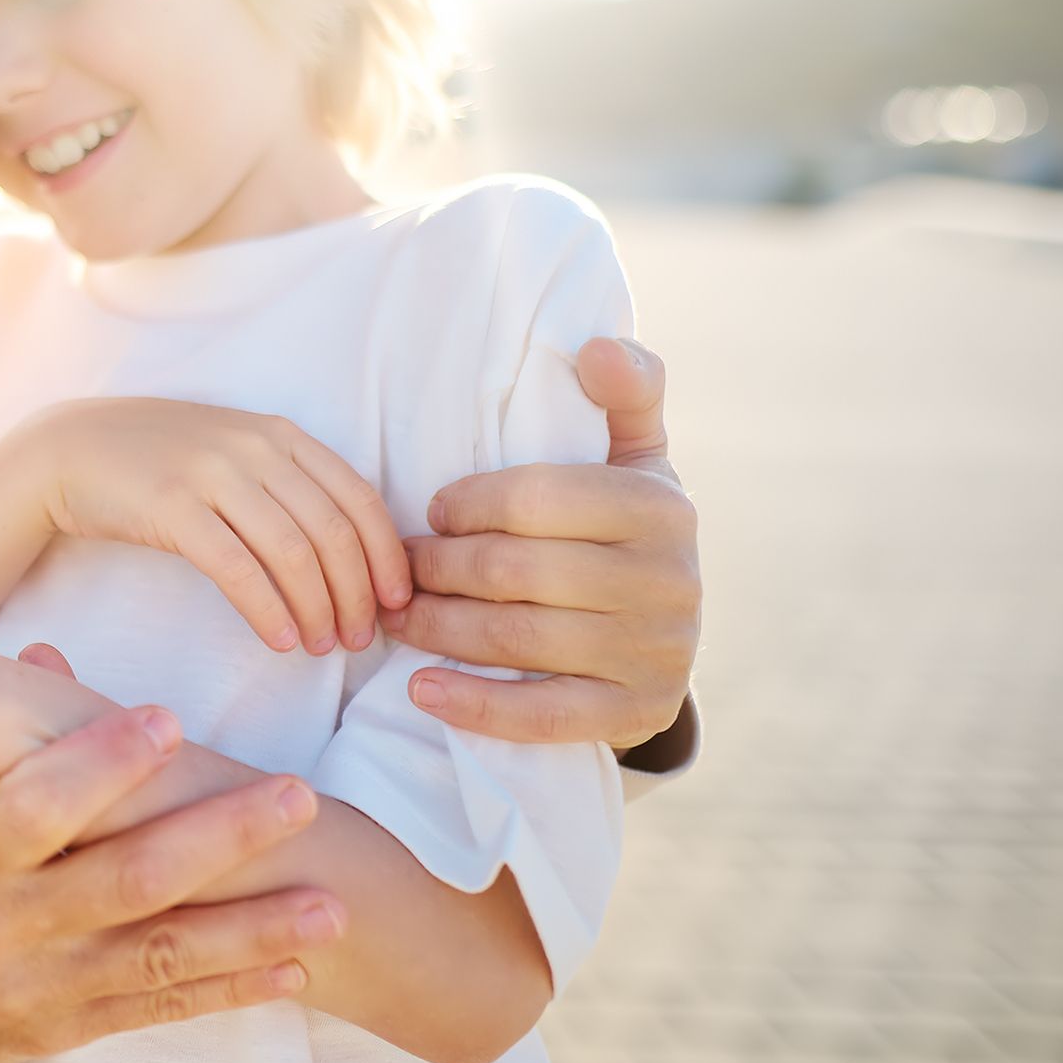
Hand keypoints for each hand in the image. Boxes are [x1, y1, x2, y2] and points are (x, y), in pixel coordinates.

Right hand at [0, 703, 343, 1062]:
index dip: (100, 762)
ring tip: (333, 904)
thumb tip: (43, 650)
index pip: (33, 804)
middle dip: (219, 838)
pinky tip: (295, 970)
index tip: (169, 718)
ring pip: (159, 953)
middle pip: (123, 878)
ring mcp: (35, 983)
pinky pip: (157, 1010)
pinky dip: (229, 991)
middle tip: (299, 796)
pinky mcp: (61, 1029)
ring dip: (252, 928)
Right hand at [13, 398, 409, 655]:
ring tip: (322, 647)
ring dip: (317, 609)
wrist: (71, 449)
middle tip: (361, 639)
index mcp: (280, 433)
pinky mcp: (172, 507)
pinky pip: (237, 568)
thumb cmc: (160, 461)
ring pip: (292, 553)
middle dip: (358, 594)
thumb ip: (287, 484)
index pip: (359, 497)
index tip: (397, 602)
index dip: (387, 556)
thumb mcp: (234, 452)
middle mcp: (254, 447)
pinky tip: (280, 640)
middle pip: (333, 531)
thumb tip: (349, 554)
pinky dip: (267, 610)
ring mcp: (212, 473)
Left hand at [383, 337, 701, 749]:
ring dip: (438, 630)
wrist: (667, 628)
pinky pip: (542, 716)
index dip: (468, 505)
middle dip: (438, 569)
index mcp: (660, 507)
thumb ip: (626, 391)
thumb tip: (596, 347)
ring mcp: (654, 654)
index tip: (430, 512)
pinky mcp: (634, 713)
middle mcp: (668, 581)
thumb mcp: (636, 454)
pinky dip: (474, 705)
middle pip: (515, 573)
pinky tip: (420, 689)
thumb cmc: (625, 524)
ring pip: (516, 640)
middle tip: (397, 569)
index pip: (537, 499)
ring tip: (393, 618)